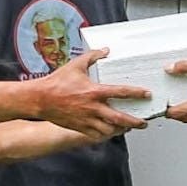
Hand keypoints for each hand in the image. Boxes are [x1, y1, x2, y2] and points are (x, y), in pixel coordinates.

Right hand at [35, 48, 150, 137]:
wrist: (40, 99)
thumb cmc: (57, 82)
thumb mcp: (76, 65)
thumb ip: (92, 56)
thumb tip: (105, 50)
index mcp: (94, 91)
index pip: (120, 92)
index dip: (136, 93)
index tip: (146, 94)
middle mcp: (92, 108)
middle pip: (119, 118)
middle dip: (134, 122)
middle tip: (143, 123)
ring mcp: (86, 119)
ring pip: (109, 130)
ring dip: (121, 130)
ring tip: (128, 128)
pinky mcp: (80, 127)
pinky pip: (97, 135)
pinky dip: (107, 135)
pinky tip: (111, 132)